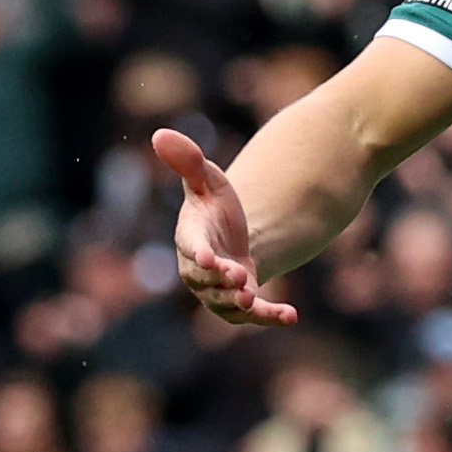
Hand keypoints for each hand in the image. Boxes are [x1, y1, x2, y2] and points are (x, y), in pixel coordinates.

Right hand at [161, 125, 297, 324]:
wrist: (234, 237)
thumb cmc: (215, 206)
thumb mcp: (207, 179)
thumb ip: (188, 161)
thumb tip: (160, 134)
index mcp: (191, 239)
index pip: (190, 247)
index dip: (197, 254)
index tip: (207, 258)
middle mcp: (200, 271)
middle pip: (206, 281)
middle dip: (221, 281)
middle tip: (239, 277)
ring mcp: (219, 291)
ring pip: (226, 303)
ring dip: (240, 304)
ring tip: (254, 300)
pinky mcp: (241, 305)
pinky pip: (253, 316)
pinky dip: (271, 317)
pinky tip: (292, 316)